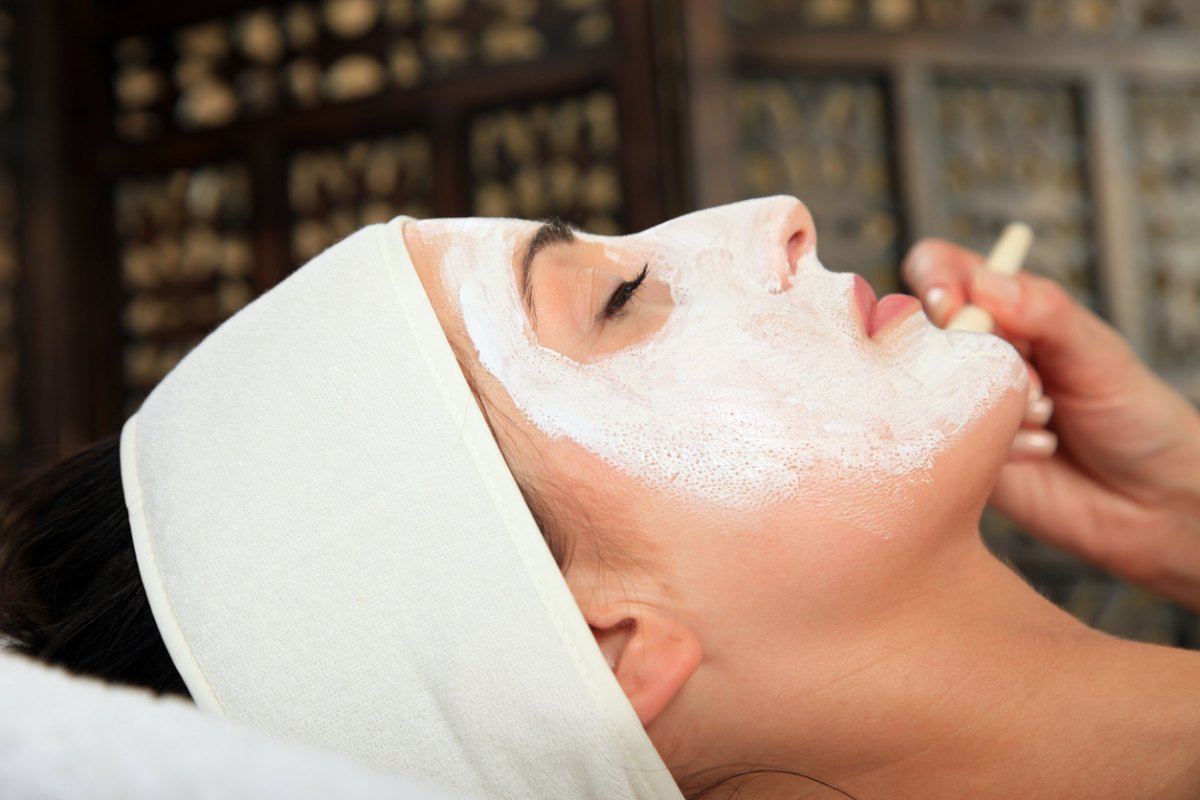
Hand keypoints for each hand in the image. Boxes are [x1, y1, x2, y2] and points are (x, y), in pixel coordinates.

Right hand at [904, 239, 1199, 611]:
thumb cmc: (1133, 415)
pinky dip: (996, 442)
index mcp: (1005, 311)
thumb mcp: (1098, 355)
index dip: (935, 281)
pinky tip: (1039, 449)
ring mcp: (959, 405)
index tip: (950, 305)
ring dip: (992, 402)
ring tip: (1046, 416)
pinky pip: (947, 439)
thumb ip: (1046, 313)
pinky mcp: (956, 455)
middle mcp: (972, 354)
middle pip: (919, 329)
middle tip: (1026, 378)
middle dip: (968, 352)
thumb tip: (986, 282)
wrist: (1150, 504)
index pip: (941, 271)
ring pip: (929, 388)